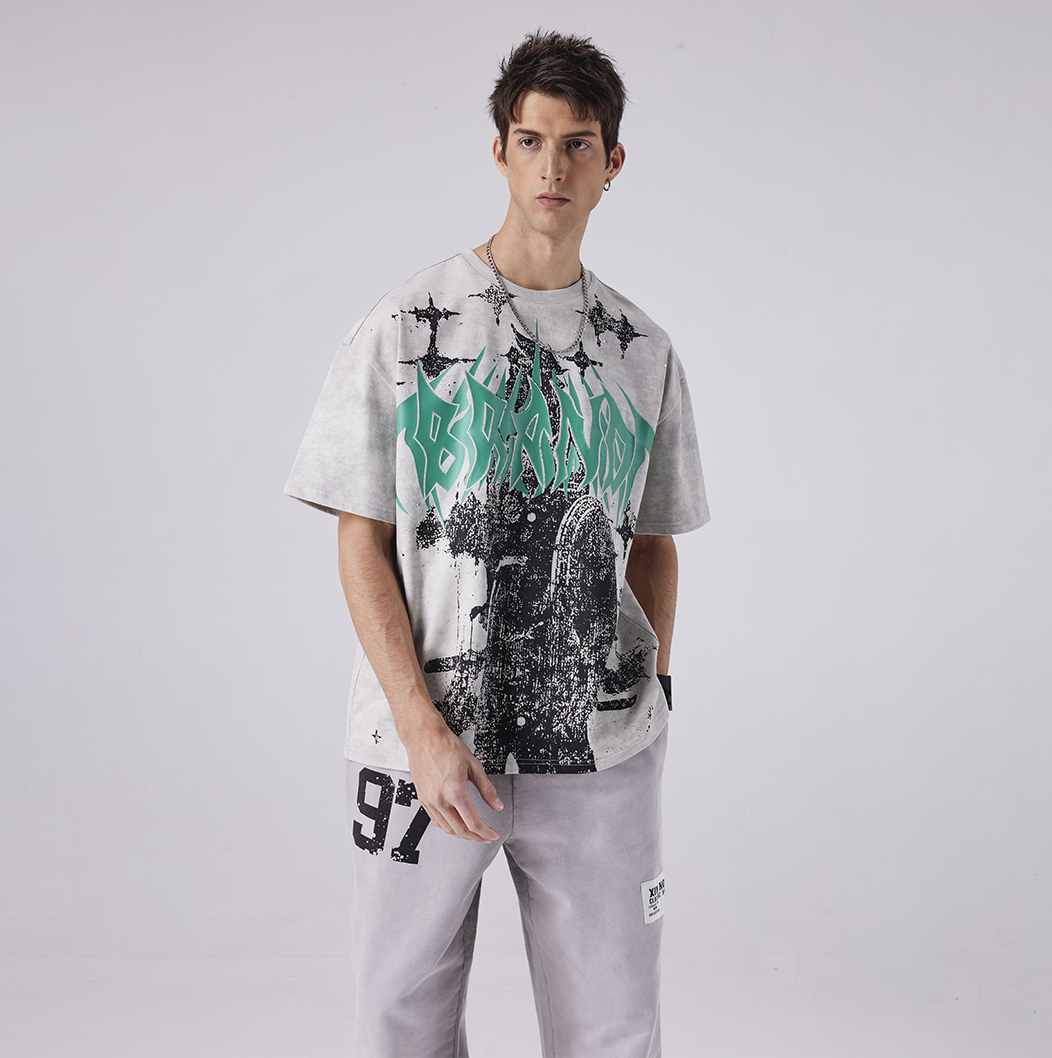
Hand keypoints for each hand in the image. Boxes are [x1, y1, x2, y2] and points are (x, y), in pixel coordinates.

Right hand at [403, 718, 502, 841]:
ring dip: (462, 835)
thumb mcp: (474, 765)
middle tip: (486, 836)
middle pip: (460, 830)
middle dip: (476, 837)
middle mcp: (440, 799)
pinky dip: (448, 827)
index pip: (473, 823)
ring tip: (473, 833)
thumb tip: (497, 804)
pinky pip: (436, 821)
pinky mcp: (423, 799)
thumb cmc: (446, 746)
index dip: (486, 832)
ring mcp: (429, 801)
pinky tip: (456, 825)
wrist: (424, 737)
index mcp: (455, 791)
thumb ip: (487, 789)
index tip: (492, 834)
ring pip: (447, 828)